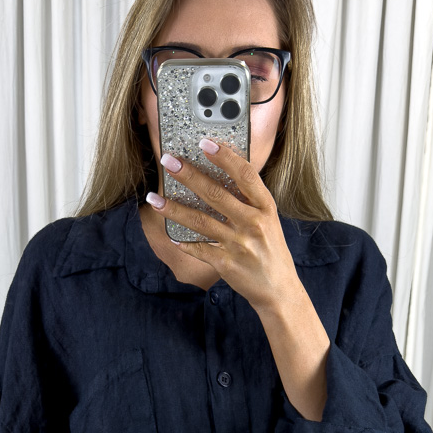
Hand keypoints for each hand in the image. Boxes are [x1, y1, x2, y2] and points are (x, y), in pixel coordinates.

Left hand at [148, 137, 302, 312]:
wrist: (279, 290)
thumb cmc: (271, 250)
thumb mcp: (269, 221)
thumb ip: (249, 201)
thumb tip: (220, 175)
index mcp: (266, 208)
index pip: (245, 175)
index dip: (225, 157)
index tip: (205, 143)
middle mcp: (253, 223)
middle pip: (216, 194)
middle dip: (189, 175)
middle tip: (168, 161)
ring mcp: (239, 245)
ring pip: (200, 221)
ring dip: (174, 208)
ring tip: (154, 198)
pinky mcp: (226, 264)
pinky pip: (198, 248)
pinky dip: (182, 241)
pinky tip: (168, 233)